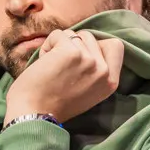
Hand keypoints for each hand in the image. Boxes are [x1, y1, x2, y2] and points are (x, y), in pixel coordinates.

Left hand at [4, 30, 124, 123]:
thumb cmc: (54, 105)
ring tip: (52, 66)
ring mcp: (89, 60)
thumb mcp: (88, 91)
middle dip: (74, 45)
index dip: (96, 46)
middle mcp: (104, 70)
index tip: (81, 58)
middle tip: (62, 65)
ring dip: (60, 45)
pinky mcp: (71, 52)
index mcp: (111, 82)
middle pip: (91, 37)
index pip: (115, 46)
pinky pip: (58, 34)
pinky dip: (47, 45)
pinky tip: (43, 63)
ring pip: (74, 34)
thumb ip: (95, 70)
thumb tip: (89, 45)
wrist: (33, 115)